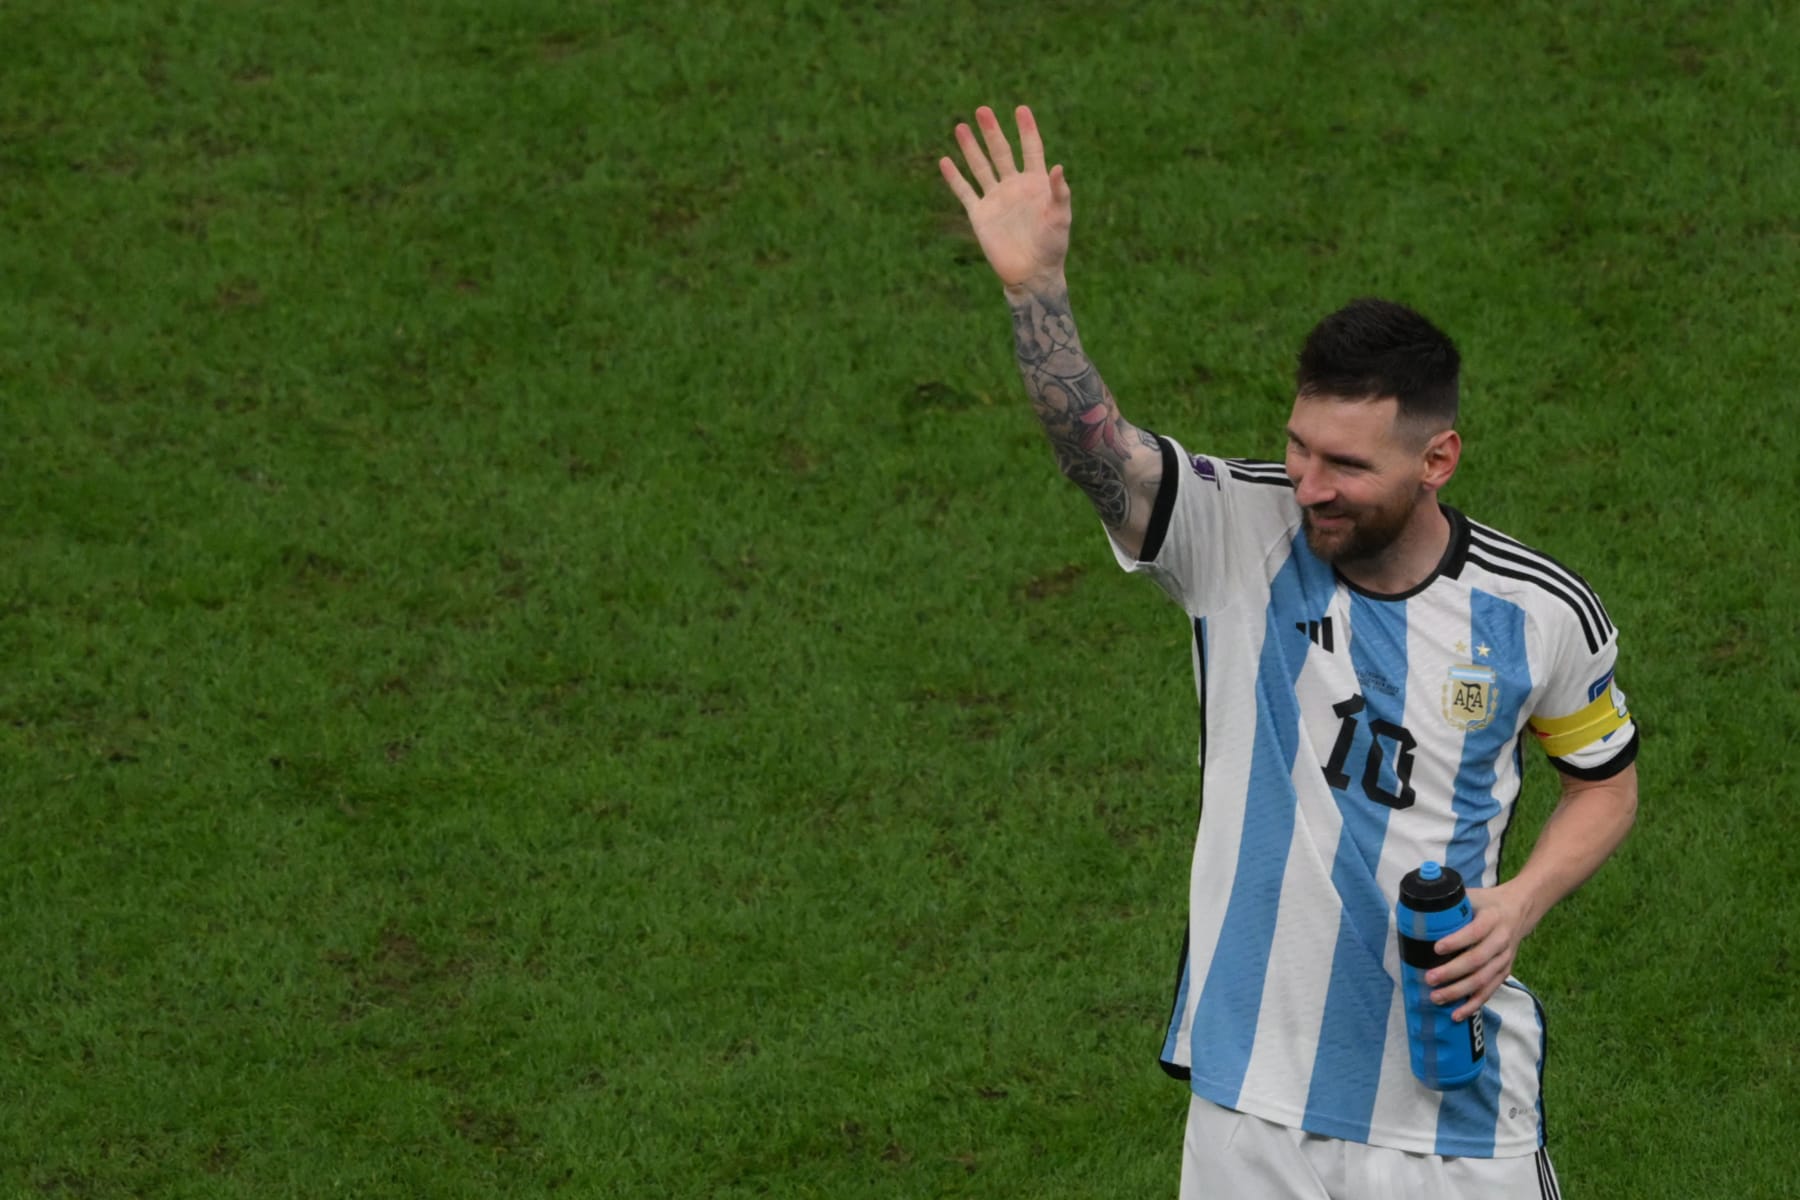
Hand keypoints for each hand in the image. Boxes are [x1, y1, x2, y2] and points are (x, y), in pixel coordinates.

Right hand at [938, 105, 1071, 290]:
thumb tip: (1059, 167)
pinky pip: (965, 192)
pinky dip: (954, 178)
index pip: (1031, 149)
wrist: (1032, 273)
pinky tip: (945, 161)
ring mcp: (995, 199)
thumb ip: (1060, 193)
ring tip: (961, 126)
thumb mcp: (1060, 218)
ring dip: (970, 148)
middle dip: (992, 132)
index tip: (1021, 110)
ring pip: (980, 167)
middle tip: (982, 110)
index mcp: (1035, 183)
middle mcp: (1013, 186)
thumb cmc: (1053, 246)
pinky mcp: (980, 215)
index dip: (1026, 130)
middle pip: (1001, 152)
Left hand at [1425, 884, 1540, 1022]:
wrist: (1518, 910)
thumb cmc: (1485, 903)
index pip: (1475, 931)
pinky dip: (1473, 1004)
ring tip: (1436, 997)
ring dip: (1459, 991)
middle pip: (1477, 960)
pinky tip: (1457, 1014)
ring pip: (1483, 980)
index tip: (1436, 948)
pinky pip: (1489, 991)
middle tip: (1429, 978)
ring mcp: (1504, 959)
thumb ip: (1448, 901)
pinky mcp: (1504, 972)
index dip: (1457, 941)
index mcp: (1492, 918)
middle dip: (1452, 972)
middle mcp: (1501, 940)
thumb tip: (1415, 907)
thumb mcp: (1471, 895)